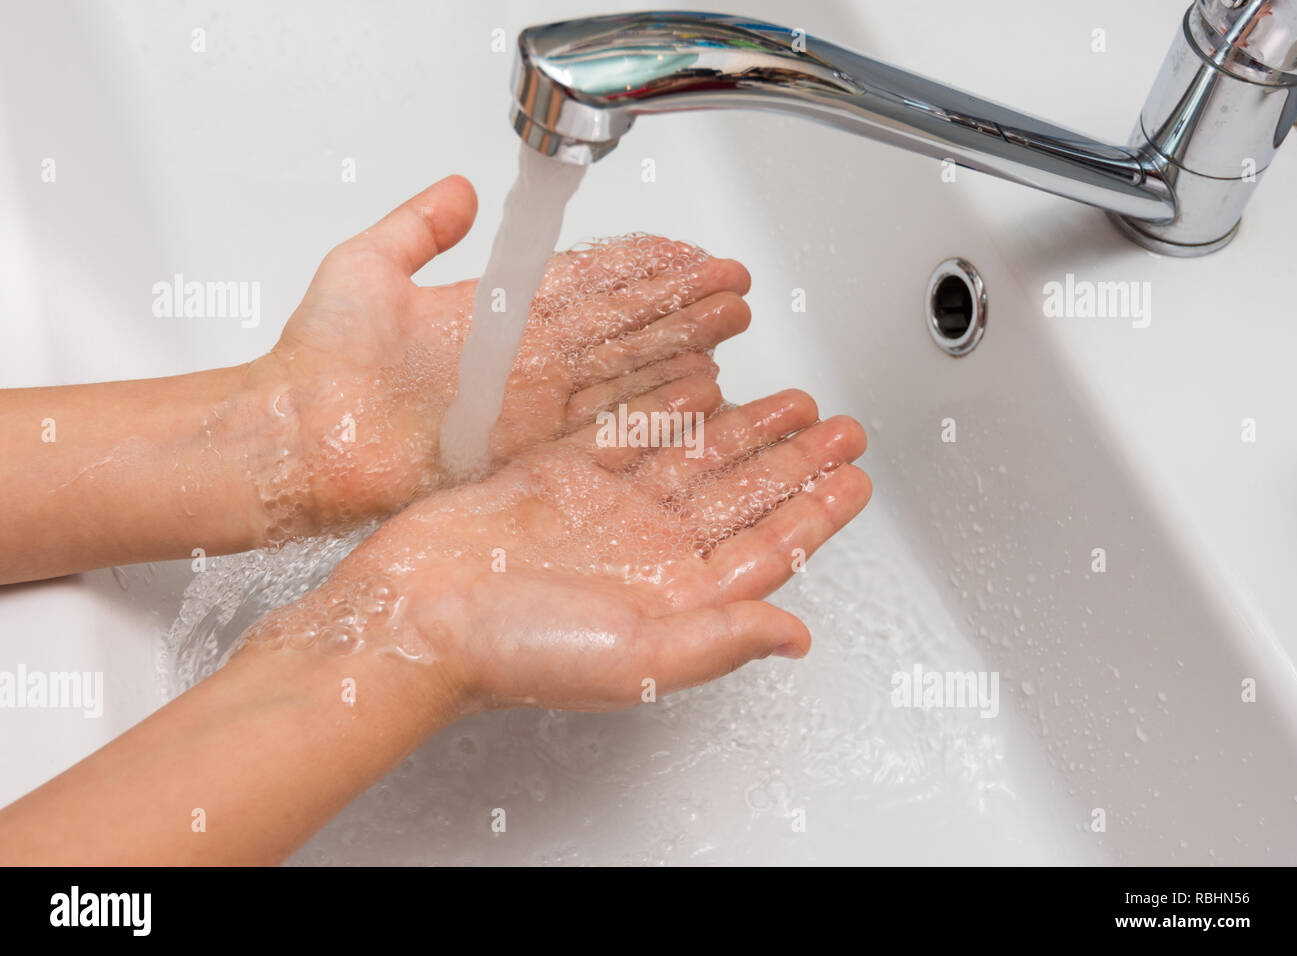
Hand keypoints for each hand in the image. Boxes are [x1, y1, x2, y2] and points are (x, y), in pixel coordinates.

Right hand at [243, 376, 870, 713]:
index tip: (857, 481)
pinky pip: (630, 430)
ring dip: (747, 428)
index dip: (816, 512)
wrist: (413, 613)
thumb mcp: (634, 656)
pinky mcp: (559, 476)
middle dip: (796, 459)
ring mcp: (605, 510)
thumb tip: (795, 636)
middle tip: (842, 427)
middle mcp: (646, 551)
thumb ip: (721, 638)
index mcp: (675, 596)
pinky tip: (703, 385)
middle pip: (742, 494)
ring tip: (793, 400)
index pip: (768, 547)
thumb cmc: (510, 650)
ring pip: (696, 457)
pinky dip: (669, 406)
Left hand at [253, 175, 752, 538]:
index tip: (688, 252)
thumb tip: (459, 188)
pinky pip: (603, 424)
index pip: (585, 282)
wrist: (293, 440)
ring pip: (623, 369)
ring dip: (681, 347)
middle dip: (680, 304)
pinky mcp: (525, 452)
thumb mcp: (368, 268)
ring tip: (732, 327)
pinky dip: (653, 405)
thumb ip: (420, 228)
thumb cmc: (316, 364)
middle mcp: (519, 363)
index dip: (640, 266)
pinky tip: (697, 387)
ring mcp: (526, 409)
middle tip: (735, 289)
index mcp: (491, 315)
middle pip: (619, 326)